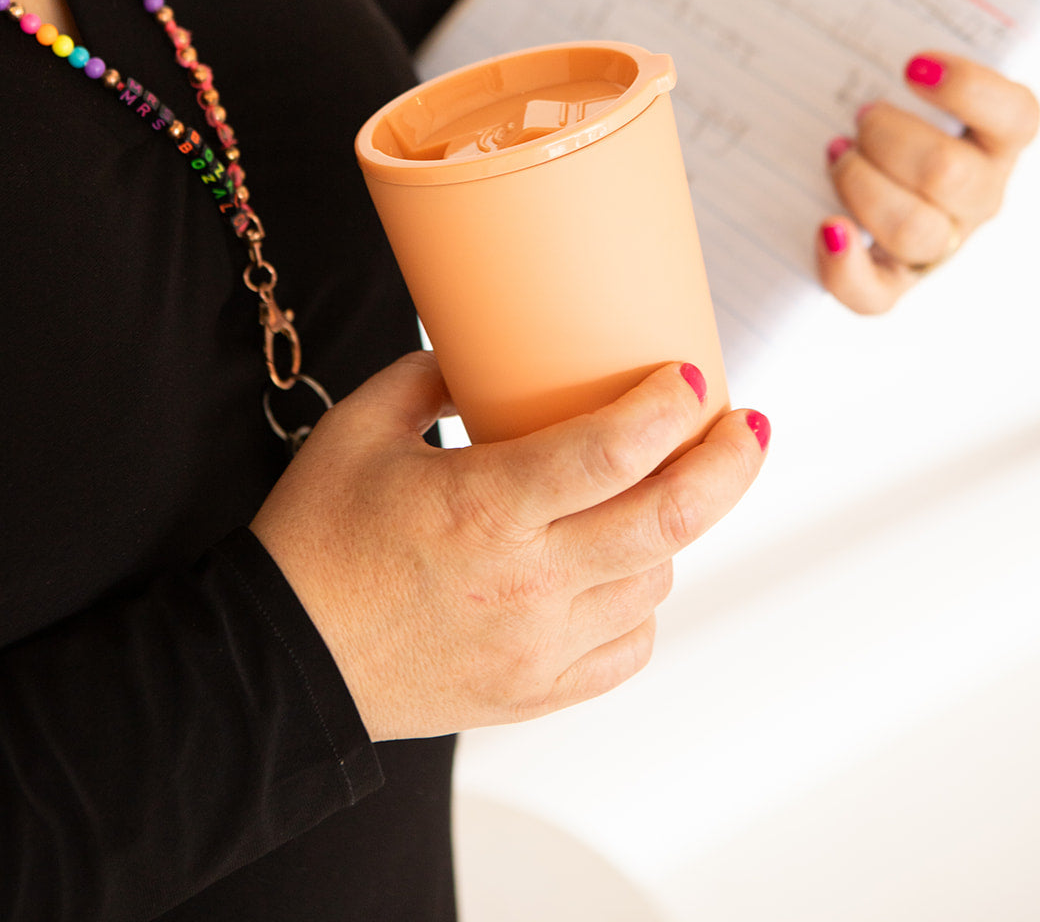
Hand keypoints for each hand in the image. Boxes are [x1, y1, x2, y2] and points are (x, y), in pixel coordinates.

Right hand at [250, 351, 767, 740]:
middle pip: (669, 521)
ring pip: (655, 580)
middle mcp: (525, 584)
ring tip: (663, 487)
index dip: (669, 409)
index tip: (695, 377)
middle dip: (729, 465)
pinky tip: (626, 565)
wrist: (278, 665)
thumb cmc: (313, 538)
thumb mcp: (359, 428)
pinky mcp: (536, 694)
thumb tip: (489, 355)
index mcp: (482, 510)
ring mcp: (537, 649)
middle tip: (751, 426)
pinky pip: (629, 647)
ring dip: (673, 528)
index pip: (609, 452)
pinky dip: (642, 600)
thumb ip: (430, 376)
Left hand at [818, 51, 1039, 313]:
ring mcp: (940, 242)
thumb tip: (882, 16)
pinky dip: (845, 265)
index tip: (912, 65)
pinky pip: (876, 295)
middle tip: (860, 115)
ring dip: (860, 185)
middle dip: (887, 137)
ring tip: (837, 154)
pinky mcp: (893, 282)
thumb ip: (906, 56)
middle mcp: (978, 195)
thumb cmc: (882, 102)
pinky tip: (826, 228)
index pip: (1016, 116)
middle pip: (947, 173)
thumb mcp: (901, 72)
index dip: (969, 89)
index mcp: (997, 139)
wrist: (845, 154)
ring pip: (913, 229)